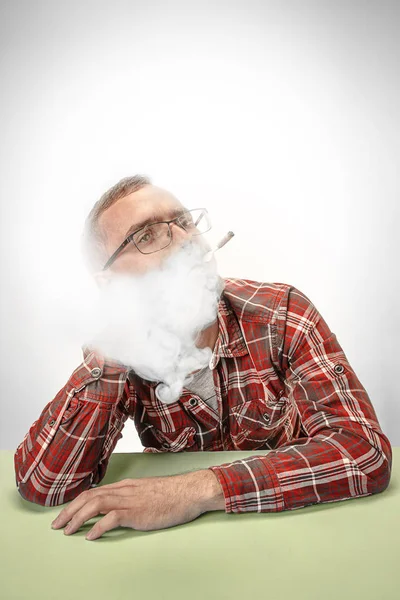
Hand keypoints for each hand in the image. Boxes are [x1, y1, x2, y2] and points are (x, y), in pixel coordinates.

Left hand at [51, 470, 223, 539]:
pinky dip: (98, 526)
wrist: (190, 491)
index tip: (65, 514)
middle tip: (56, 525)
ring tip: (67, 531)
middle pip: (89, 497)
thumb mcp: (148, 492)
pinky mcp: (138, 512)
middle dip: (70, 510)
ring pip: (96, 504)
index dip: (76, 503)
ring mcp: (130, 500)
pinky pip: (112, 518)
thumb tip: (120, 507)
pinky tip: (90, 536)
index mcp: (126, 486)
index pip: (94, 491)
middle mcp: (124, 490)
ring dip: (78, 518)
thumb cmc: (173, 493)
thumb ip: (132, 497)